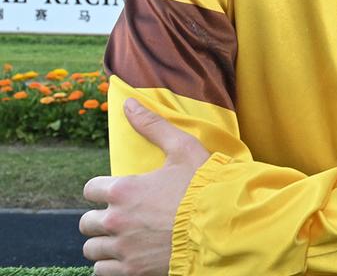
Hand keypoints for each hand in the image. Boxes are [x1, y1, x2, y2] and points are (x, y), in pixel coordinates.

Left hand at [80, 99, 210, 275]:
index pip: (90, 189)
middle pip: (86, 222)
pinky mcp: (132, 271)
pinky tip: (127, 256)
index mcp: (123, 190)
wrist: (224, 226)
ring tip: (124, 238)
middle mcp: (116, 220)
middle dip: (101, 219)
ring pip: (92, 249)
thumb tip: (128, 103)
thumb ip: (153, 126)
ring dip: (104, 243)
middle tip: (123, 217)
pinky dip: (110, 265)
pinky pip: (101, 271)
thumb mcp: (183, 149)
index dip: (103, 189)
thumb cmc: (205, 187)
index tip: (117, 192)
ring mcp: (123, 248)